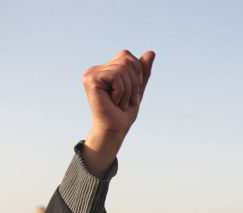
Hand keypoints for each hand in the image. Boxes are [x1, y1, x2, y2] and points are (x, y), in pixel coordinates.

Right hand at [83, 49, 155, 175]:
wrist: (115, 129)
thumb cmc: (124, 113)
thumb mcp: (138, 89)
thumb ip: (143, 71)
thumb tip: (151, 52)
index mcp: (105, 69)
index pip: (127, 56)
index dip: (136, 73)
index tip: (131, 92)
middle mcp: (96, 69)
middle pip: (126, 61)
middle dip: (134, 83)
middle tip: (126, 100)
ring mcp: (91, 73)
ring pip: (122, 69)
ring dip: (128, 90)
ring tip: (120, 102)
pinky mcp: (90, 79)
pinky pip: (116, 76)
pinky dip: (121, 92)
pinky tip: (114, 102)